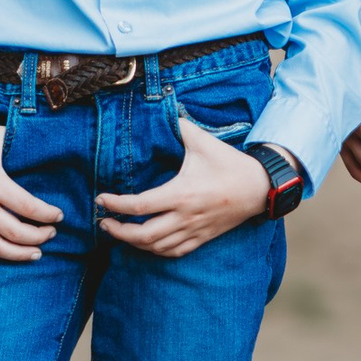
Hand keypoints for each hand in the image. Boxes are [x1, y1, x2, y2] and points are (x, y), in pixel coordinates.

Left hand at [96, 115, 273, 255]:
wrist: (260, 188)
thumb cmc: (230, 164)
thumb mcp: (204, 142)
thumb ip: (181, 126)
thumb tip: (165, 108)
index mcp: (181, 194)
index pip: (139, 206)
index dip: (115, 205)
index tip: (101, 199)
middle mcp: (185, 217)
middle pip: (142, 235)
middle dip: (118, 231)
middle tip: (104, 221)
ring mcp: (193, 230)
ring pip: (156, 247)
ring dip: (133, 243)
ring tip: (120, 232)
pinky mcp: (202, 238)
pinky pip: (174, 252)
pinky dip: (155, 251)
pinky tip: (146, 243)